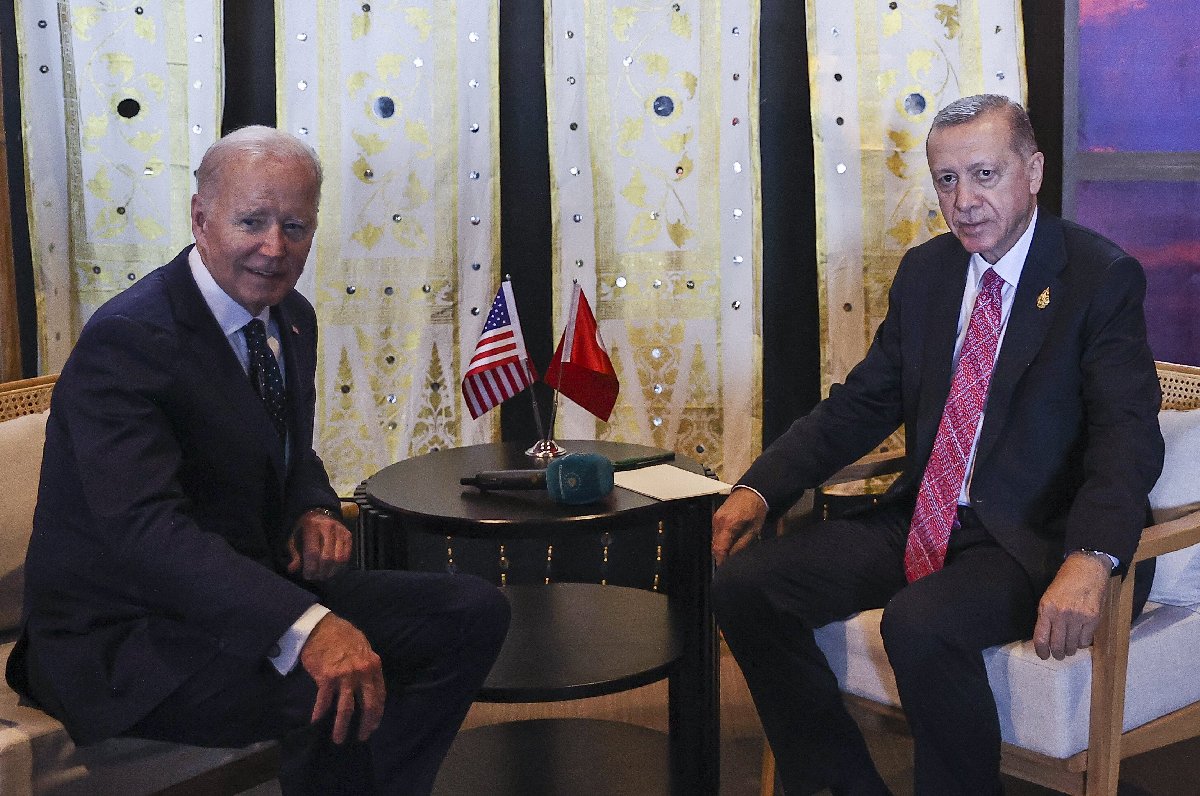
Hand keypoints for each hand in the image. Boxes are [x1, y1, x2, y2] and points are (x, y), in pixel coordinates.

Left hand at [288, 508, 351, 581]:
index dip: (310, 568)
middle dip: (321, 572)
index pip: (313, 552)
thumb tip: (293, 569)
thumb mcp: (293, 537)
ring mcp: (340, 531)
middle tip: (316, 577)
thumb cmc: (303, 527)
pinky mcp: (348, 535)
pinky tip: (333, 570)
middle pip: (327, 557)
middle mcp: (328, 527)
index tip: (307, 576)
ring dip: (331, 571)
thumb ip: (294, 553)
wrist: (318, 512)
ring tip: (324, 575)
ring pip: (339, 558)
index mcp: (311, 527)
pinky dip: (340, 566)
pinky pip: (347, 555)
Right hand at [300, 613, 385, 743]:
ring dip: (342, 726)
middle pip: (368, 705)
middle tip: (361, 737)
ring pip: (346, 708)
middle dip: (365, 725)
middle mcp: (362, 673)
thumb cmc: (342, 635)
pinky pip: (324, 701)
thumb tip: (369, 681)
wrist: (320, 626)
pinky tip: (317, 722)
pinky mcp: (327, 678)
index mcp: (373, 665)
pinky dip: (320, 714)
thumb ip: (368, 665)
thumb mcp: (363, 646)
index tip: (373, 724)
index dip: (377, 713)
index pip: (380, 695)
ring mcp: (344, 676)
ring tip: (339, 738)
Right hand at [712, 487, 767, 565]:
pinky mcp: (716, 517)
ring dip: (721, 547)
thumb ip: (741, 545)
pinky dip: (721, 539)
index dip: (721, 561)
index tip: (725, 568)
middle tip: (730, 562)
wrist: (752, 492)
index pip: (719, 549)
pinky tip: (730, 540)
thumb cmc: (755, 509)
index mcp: (728, 525)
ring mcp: (715, 518)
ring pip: (714, 540)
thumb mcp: (753, 531)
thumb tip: (733, 557)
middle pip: (715, 546)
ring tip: (732, 551)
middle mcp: (718, 522)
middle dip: (721, 555)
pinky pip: (715, 533)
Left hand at [1032, 551, 1112, 659]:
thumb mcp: (1048, 597)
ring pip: (1072, 646)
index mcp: (1046, 609)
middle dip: (1057, 654)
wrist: (1087, 570)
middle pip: (1057, 646)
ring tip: (1069, 648)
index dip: (1041, 651)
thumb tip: (1045, 637)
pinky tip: (1080, 639)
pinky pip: (1085, 641)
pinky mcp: (1093, 620)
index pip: (1041, 638)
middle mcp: (1062, 616)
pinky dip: (1082, 643)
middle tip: (1058, 654)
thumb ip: (1046, 616)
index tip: (1043, 655)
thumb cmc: (1065, 582)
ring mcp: (1079, 619)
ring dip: (1070, 650)